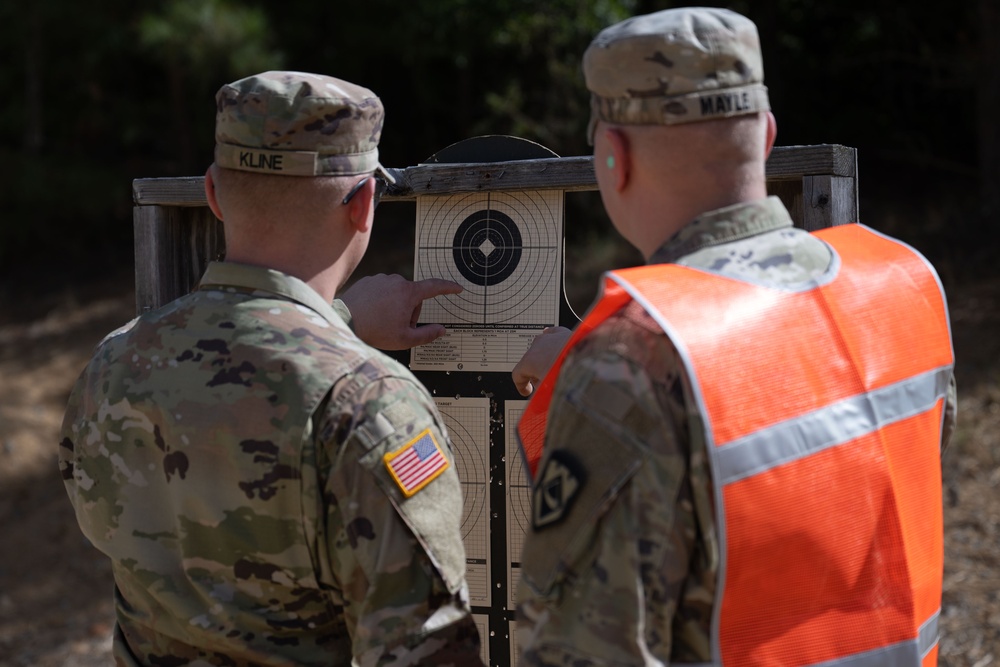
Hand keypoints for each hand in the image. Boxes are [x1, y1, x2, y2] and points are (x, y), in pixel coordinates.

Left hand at [340, 274, 461, 349]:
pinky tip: (372, 314)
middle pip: (413, 296)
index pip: (435, 287)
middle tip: (398, 327)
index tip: (457, 288)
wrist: (344, 321)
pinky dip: (381, 301)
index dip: (448, 288)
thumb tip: (441, 330)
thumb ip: (427, 335)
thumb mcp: (405, 339)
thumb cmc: (375, 331)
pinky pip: (382, 290)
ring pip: (397, 294)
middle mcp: (396, 280)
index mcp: (409, 293)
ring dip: (395, 306)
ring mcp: (381, 279)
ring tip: (381, 321)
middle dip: (410, 311)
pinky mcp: (368, 280)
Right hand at [512, 326, 572, 395]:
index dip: (521, 386)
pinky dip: (551, 339)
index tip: (527, 391)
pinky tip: (553, 340)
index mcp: (530, 360)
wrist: (590, 361)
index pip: (518, 374)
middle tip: (543, 383)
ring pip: (541, 348)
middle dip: (535, 373)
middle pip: (530, 360)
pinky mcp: (563, 333)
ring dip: (545, 358)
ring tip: (554, 369)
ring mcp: (550, 338)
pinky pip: (552, 333)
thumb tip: (544, 396)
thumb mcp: (550, 391)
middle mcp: (538, 346)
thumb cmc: (569, 376)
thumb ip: (543, 393)